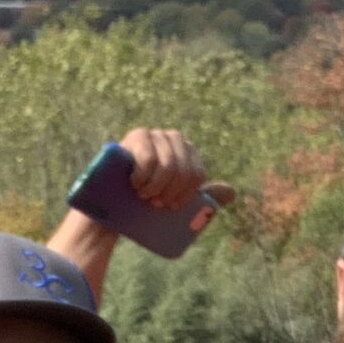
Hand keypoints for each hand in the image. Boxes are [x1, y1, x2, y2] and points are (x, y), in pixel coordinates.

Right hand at [115, 126, 236, 214]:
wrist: (111, 202)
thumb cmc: (145, 201)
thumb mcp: (176, 199)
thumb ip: (203, 194)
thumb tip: (231, 193)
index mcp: (188, 152)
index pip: (197, 175)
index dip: (185, 195)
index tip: (170, 207)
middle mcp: (174, 138)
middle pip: (183, 170)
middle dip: (169, 192)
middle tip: (153, 203)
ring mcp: (156, 134)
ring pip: (167, 165)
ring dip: (154, 187)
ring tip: (142, 195)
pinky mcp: (136, 136)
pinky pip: (148, 157)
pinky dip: (142, 176)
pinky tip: (134, 183)